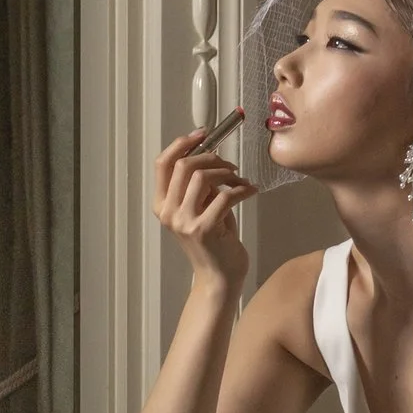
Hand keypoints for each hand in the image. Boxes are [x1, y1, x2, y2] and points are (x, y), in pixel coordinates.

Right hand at [153, 125, 256, 294]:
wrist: (219, 277)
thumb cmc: (214, 242)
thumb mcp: (199, 209)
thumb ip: (198, 186)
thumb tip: (210, 155)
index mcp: (162, 205)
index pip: (163, 164)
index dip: (182, 144)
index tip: (203, 134)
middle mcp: (169, 213)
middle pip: (184, 165)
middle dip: (211, 157)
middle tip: (229, 164)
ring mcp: (185, 222)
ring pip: (203, 176)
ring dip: (227, 173)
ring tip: (240, 180)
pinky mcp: (205, 229)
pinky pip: (225, 196)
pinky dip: (242, 189)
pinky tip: (250, 191)